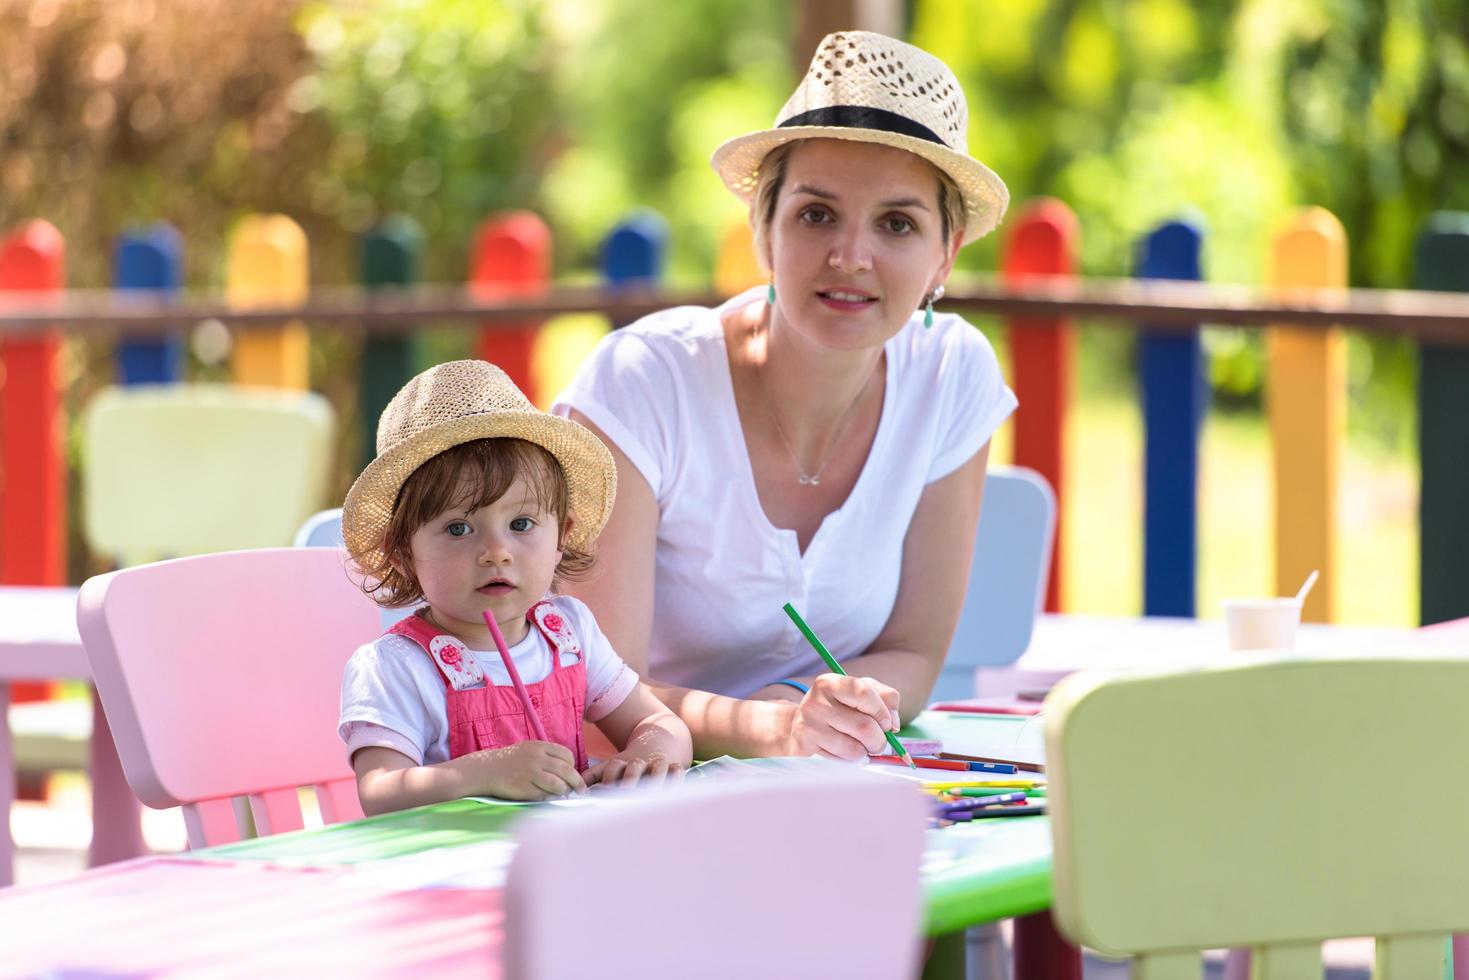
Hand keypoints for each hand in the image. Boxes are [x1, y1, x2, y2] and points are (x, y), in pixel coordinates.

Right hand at [476, 741, 587, 800]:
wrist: (487, 769)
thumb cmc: (511, 761)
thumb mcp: (529, 749)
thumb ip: (547, 756)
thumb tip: (568, 770)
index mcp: (540, 746)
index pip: (566, 755)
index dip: (573, 766)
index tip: (573, 774)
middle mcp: (537, 758)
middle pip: (566, 770)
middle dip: (577, 782)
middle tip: (582, 790)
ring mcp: (530, 773)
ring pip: (558, 784)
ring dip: (564, 791)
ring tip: (563, 794)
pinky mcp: (524, 788)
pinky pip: (545, 794)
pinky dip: (550, 797)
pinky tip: (549, 797)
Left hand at [583, 753, 684, 789]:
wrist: (659, 739)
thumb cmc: (630, 761)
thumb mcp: (612, 764)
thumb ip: (594, 775)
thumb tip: (576, 787)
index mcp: (622, 763)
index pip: (613, 768)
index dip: (608, 779)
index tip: (604, 792)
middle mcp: (640, 763)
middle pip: (635, 768)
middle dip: (631, 780)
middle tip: (626, 792)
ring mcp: (657, 764)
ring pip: (658, 768)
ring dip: (655, 779)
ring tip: (653, 791)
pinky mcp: (674, 766)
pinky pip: (677, 770)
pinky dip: (677, 774)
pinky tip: (676, 778)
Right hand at [785, 673, 900, 760]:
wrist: (801, 724)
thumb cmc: (839, 707)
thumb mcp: (862, 693)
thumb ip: (885, 699)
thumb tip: (894, 725)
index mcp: (830, 683)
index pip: (864, 693)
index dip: (882, 711)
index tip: (887, 723)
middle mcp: (816, 701)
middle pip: (864, 727)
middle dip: (879, 740)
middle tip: (877, 742)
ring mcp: (808, 725)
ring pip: (855, 749)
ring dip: (865, 752)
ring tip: (859, 746)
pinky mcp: (804, 747)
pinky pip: (842, 761)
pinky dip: (850, 760)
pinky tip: (843, 752)